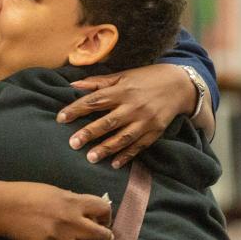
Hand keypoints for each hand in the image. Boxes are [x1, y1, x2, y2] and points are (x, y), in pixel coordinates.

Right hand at [0, 182, 112, 239]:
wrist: (4, 208)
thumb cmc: (28, 193)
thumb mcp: (56, 191)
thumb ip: (74, 201)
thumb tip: (89, 211)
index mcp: (73, 202)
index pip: (103, 209)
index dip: (107, 214)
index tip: (104, 217)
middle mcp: (70, 222)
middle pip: (101, 235)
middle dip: (104, 235)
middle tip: (104, 236)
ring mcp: (59, 239)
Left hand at [56, 64, 193, 168]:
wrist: (179, 85)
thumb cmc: (146, 78)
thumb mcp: (123, 76)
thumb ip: (97, 82)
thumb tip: (72, 85)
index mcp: (122, 91)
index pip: (95, 100)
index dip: (77, 109)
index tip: (61, 118)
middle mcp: (133, 106)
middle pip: (108, 122)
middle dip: (89, 133)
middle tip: (73, 143)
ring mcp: (145, 121)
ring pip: (123, 137)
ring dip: (106, 148)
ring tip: (90, 157)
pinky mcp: (154, 132)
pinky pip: (139, 146)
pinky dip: (127, 156)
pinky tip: (114, 164)